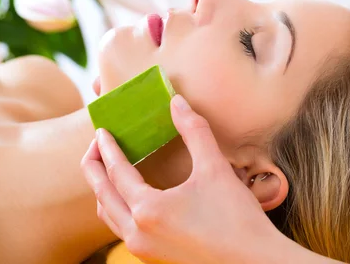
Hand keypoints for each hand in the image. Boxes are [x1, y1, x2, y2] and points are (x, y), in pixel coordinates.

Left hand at [80, 95, 286, 263]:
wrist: (255, 262)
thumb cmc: (237, 218)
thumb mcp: (215, 168)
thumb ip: (194, 131)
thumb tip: (177, 101)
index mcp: (147, 210)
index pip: (116, 173)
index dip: (107, 149)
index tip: (101, 131)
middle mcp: (138, 233)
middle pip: (102, 196)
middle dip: (94, 169)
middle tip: (95, 146)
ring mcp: (144, 249)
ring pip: (109, 216)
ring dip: (103, 190)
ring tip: (108, 169)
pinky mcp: (155, 256)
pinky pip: (122, 229)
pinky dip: (117, 208)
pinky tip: (131, 197)